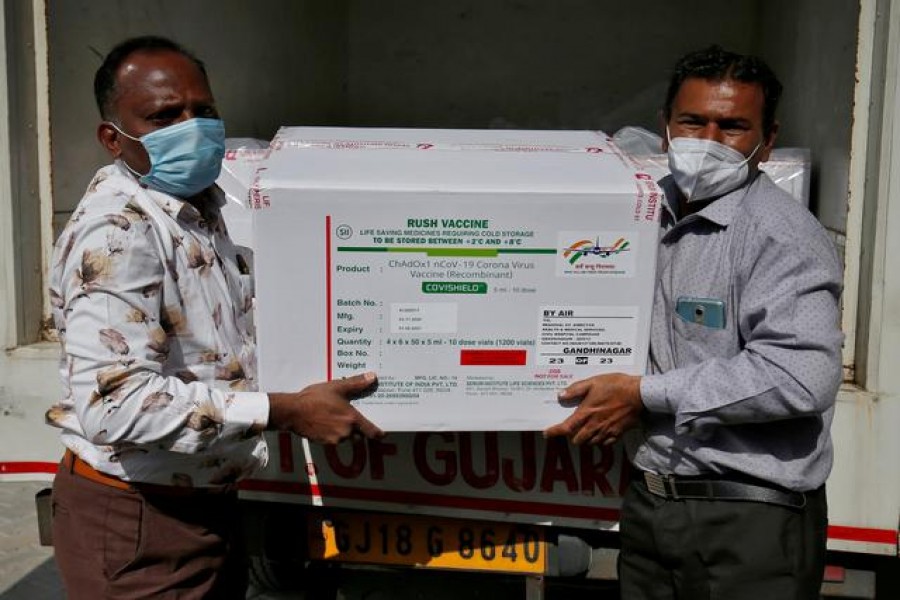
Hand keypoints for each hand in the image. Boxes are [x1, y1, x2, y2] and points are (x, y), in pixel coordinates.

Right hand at [268, 372, 383, 443]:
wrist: (293, 411)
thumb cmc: (314, 398)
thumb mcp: (337, 387)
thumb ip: (356, 383)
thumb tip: (372, 377)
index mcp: (352, 420)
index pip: (371, 432)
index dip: (378, 433)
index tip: (382, 433)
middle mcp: (346, 433)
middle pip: (358, 435)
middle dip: (357, 429)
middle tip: (353, 418)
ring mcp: (334, 439)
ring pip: (345, 437)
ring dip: (344, 430)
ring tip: (336, 416)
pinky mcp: (323, 442)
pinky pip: (333, 439)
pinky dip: (332, 432)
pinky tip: (326, 421)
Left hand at [543, 373, 642, 445]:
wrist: (640, 395)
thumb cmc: (617, 386)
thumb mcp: (593, 382)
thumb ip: (576, 390)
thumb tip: (561, 395)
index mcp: (587, 413)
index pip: (566, 427)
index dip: (554, 432)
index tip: (547, 434)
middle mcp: (594, 425)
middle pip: (577, 440)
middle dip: (572, 436)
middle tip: (572, 428)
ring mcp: (606, 431)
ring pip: (590, 443)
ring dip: (585, 439)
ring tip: (585, 429)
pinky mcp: (617, 434)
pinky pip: (604, 444)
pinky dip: (599, 441)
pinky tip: (600, 432)